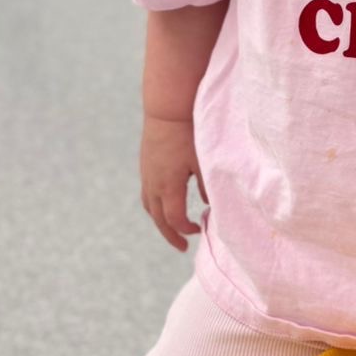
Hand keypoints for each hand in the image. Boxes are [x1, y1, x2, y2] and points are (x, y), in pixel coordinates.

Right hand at [140, 115, 208, 253]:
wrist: (167, 109)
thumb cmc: (189, 133)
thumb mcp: (204, 161)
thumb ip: (208, 186)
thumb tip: (209, 205)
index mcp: (168, 186)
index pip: (174, 219)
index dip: (186, 229)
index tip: (200, 229)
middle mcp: (153, 184)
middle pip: (158, 219)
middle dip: (170, 234)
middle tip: (182, 246)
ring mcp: (146, 175)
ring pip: (150, 207)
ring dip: (161, 221)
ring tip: (173, 228)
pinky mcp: (145, 166)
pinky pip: (147, 194)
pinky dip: (156, 206)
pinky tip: (167, 203)